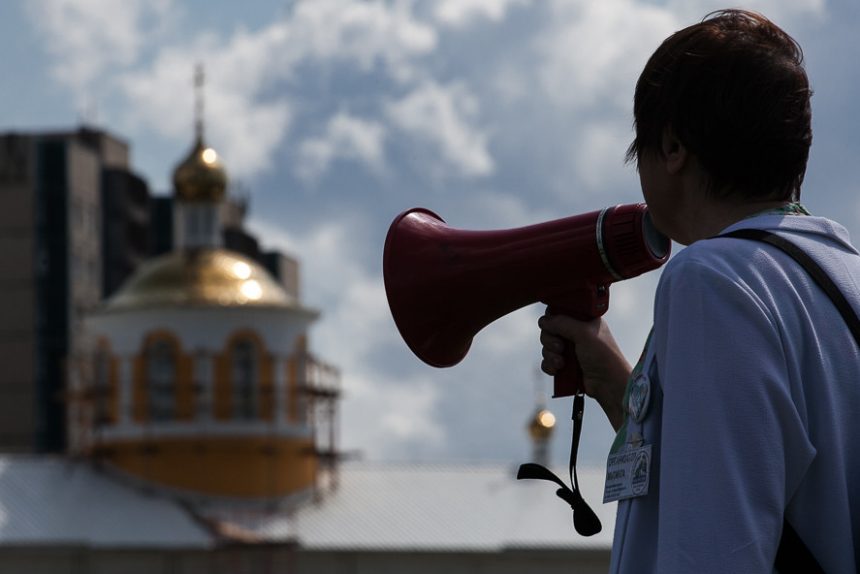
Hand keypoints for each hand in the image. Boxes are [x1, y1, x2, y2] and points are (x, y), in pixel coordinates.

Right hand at [539, 313, 630, 429]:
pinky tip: (558, 370)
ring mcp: (570, 349)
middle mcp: (576, 333)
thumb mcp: (584, 333)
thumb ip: (562, 323)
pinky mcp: (565, 365)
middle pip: (549, 330)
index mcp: (584, 320)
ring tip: (561, 363)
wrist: (608, 384)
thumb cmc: (603, 356)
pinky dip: (549, 365)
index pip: (561, 312)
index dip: (554, 318)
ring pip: (547, 346)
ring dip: (550, 355)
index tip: (554, 326)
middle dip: (550, 340)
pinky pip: (547, 361)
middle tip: (561, 347)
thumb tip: (543, 321)